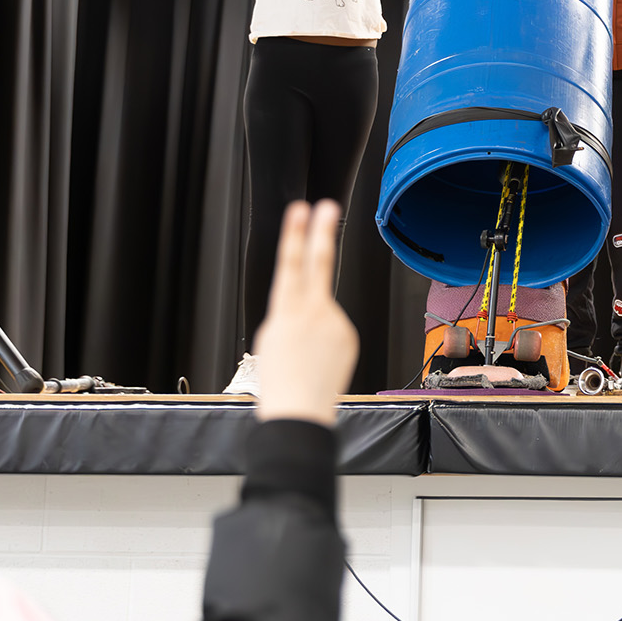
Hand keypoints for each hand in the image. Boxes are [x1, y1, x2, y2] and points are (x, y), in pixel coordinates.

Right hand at [251, 201, 357, 426]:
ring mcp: (337, 323)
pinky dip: (325, 342)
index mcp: (287, 310)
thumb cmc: (279, 382)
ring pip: (324, 311)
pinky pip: (335, 331)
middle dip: (321, 232)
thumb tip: (304, 304)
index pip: (292, 262)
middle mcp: (316, 312)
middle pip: (320, 264)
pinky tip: (317, 362)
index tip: (301, 209)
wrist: (300, 413)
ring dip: (313, 327)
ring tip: (303, 356)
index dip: (296, 233)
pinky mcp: (351, 337)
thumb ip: (289, 313)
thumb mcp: (270, 339)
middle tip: (327, 206)